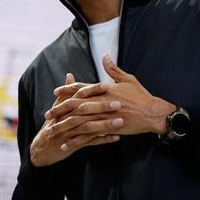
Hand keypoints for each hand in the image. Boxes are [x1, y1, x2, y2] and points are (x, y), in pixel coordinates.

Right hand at [29, 73, 120, 166]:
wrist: (43, 148)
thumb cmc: (53, 124)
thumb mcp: (57, 107)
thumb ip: (66, 92)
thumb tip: (70, 75)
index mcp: (65, 107)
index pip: (80, 94)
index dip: (93, 90)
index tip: (107, 85)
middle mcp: (67, 118)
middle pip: (85, 110)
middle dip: (102, 106)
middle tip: (119, 103)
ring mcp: (70, 132)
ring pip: (89, 127)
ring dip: (105, 124)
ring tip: (120, 121)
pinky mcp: (73, 145)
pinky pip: (90, 142)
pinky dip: (102, 140)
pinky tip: (116, 137)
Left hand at [47, 55, 175, 137]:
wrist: (153, 113)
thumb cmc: (141, 96)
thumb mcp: (127, 79)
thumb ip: (113, 69)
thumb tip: (104, 55)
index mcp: (104, 90)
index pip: (81, 88)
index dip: (67, 90)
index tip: (56, 92)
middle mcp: (101, 102)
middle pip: (75, 106)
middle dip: (59, 110)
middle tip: (47, 114)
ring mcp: (103, 116)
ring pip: (78, 122)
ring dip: (63, 127)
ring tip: (51, 131)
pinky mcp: (108, 129)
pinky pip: (88, 136)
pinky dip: (76, 140)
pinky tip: (66, 145)